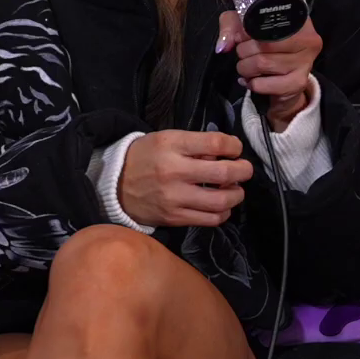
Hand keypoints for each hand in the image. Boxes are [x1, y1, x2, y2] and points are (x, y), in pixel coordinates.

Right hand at [118, 130, 254, 227]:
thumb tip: (224, 154)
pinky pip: (209, 220)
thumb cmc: (145, 157)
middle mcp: (173, 172)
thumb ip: (195, 144)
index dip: (234, 146)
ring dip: (237, 194)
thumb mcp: (166, 139)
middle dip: (243, 171)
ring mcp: (174, 198)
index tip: (236, 149)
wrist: (114, 185)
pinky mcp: (174, 218)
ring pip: (221, 201)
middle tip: (245, 169)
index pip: (215, 143)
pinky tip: (222, 206)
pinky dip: (223, 213)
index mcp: (171, 145)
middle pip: (223, 174)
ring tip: (235, 189)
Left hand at [218, 11, 321, 130]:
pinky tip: (252, 80)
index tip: (242, 37)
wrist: (283, 81)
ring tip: (246, 67)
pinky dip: (252, 84)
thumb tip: (223, 46)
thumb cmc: (266, 47)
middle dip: (244, 51)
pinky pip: (264, 84)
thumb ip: (231, 27)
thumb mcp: (246, 27)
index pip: (267, 21)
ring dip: (246, 68)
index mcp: (298, 18)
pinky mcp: (298, 82)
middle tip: (244, 54)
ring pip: (262, 63)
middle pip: (264, 44)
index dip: (248, 31)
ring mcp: (305, 62)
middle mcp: (307, 39)